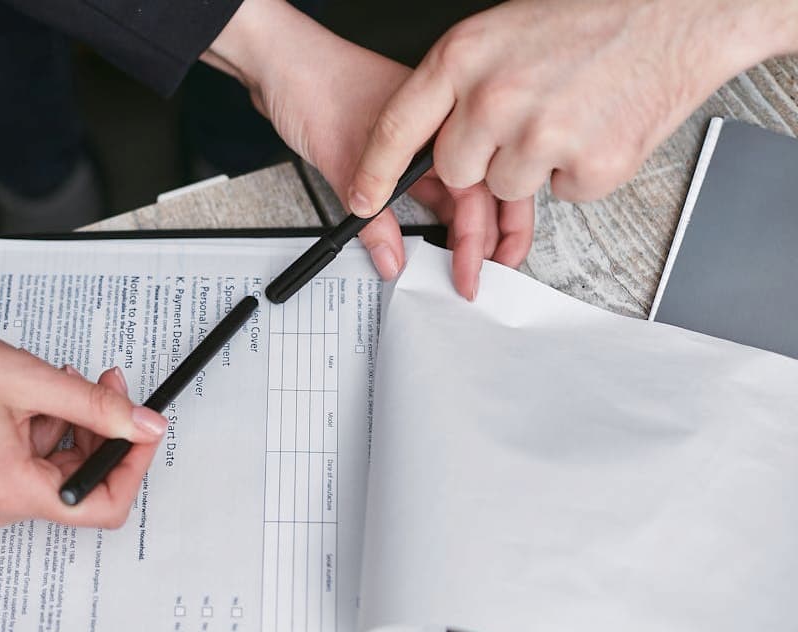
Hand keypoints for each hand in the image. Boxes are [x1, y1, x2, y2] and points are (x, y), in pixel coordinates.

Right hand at [0, 309, 167, 528]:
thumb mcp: (30, 379)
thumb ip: (96, 407)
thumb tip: (146, 427)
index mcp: (10, 490)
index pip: (101, 506)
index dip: (132, 464)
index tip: (145, 425)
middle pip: (83, 483)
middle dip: (103, 431)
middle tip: (106, 382)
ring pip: (62, 466)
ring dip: (74, 422)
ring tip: (56, 379)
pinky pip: (37, 459)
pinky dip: (49, 425)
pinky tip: (36, 392)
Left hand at [202, 0, 532, 298]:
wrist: (280, 64)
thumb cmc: (316, 84)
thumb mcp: (344, 162)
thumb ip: (372, 220)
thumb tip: (391, 259)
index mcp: (442, 122)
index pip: (477, 184)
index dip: (482, 234)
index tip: (475, 269)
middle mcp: (436, 132)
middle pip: (475, 191)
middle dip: (484, 237)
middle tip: (481, 276)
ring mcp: (417, 143)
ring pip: (451, 192)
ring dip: (458, 228)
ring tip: (463, 265)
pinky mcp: (393, 153)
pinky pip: (421, 190)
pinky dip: (428, 216)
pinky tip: (430, 238)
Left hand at [348, 0, 797, 243]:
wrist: (683, 12)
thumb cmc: (597, 14)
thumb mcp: (504, 32)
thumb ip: (463, 84)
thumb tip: (436, 134)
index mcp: (464, 58)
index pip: (395, 128)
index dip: (373, 171)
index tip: (361, 200)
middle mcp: (495, 99)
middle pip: (456, 169)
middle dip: (483, 156)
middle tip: (526, 118)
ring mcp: (541, 137)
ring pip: (508, 187)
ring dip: (534, 164)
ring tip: (570, 112)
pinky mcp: (588, 167)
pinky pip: (562, 194)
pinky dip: (581, 170)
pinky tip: (599, 127)